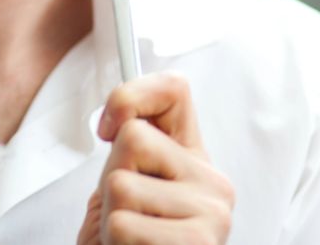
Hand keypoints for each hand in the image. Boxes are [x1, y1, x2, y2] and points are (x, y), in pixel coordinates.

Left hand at [76, 72, 234, 244]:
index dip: (129, 95)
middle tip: (123, 213)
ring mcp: (213, 213)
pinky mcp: (200, 243)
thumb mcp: (123, 185)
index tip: (105, 128)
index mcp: (195, 159)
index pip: (174, 89)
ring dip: (110, 218)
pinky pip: (124, 224)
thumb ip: (129, 148)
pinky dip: (113, 243)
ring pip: (121, 185)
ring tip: (127, 238)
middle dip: (110, 179)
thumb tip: (118, 116)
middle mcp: (214, 182)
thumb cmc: (126, 242)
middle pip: (132, 139)